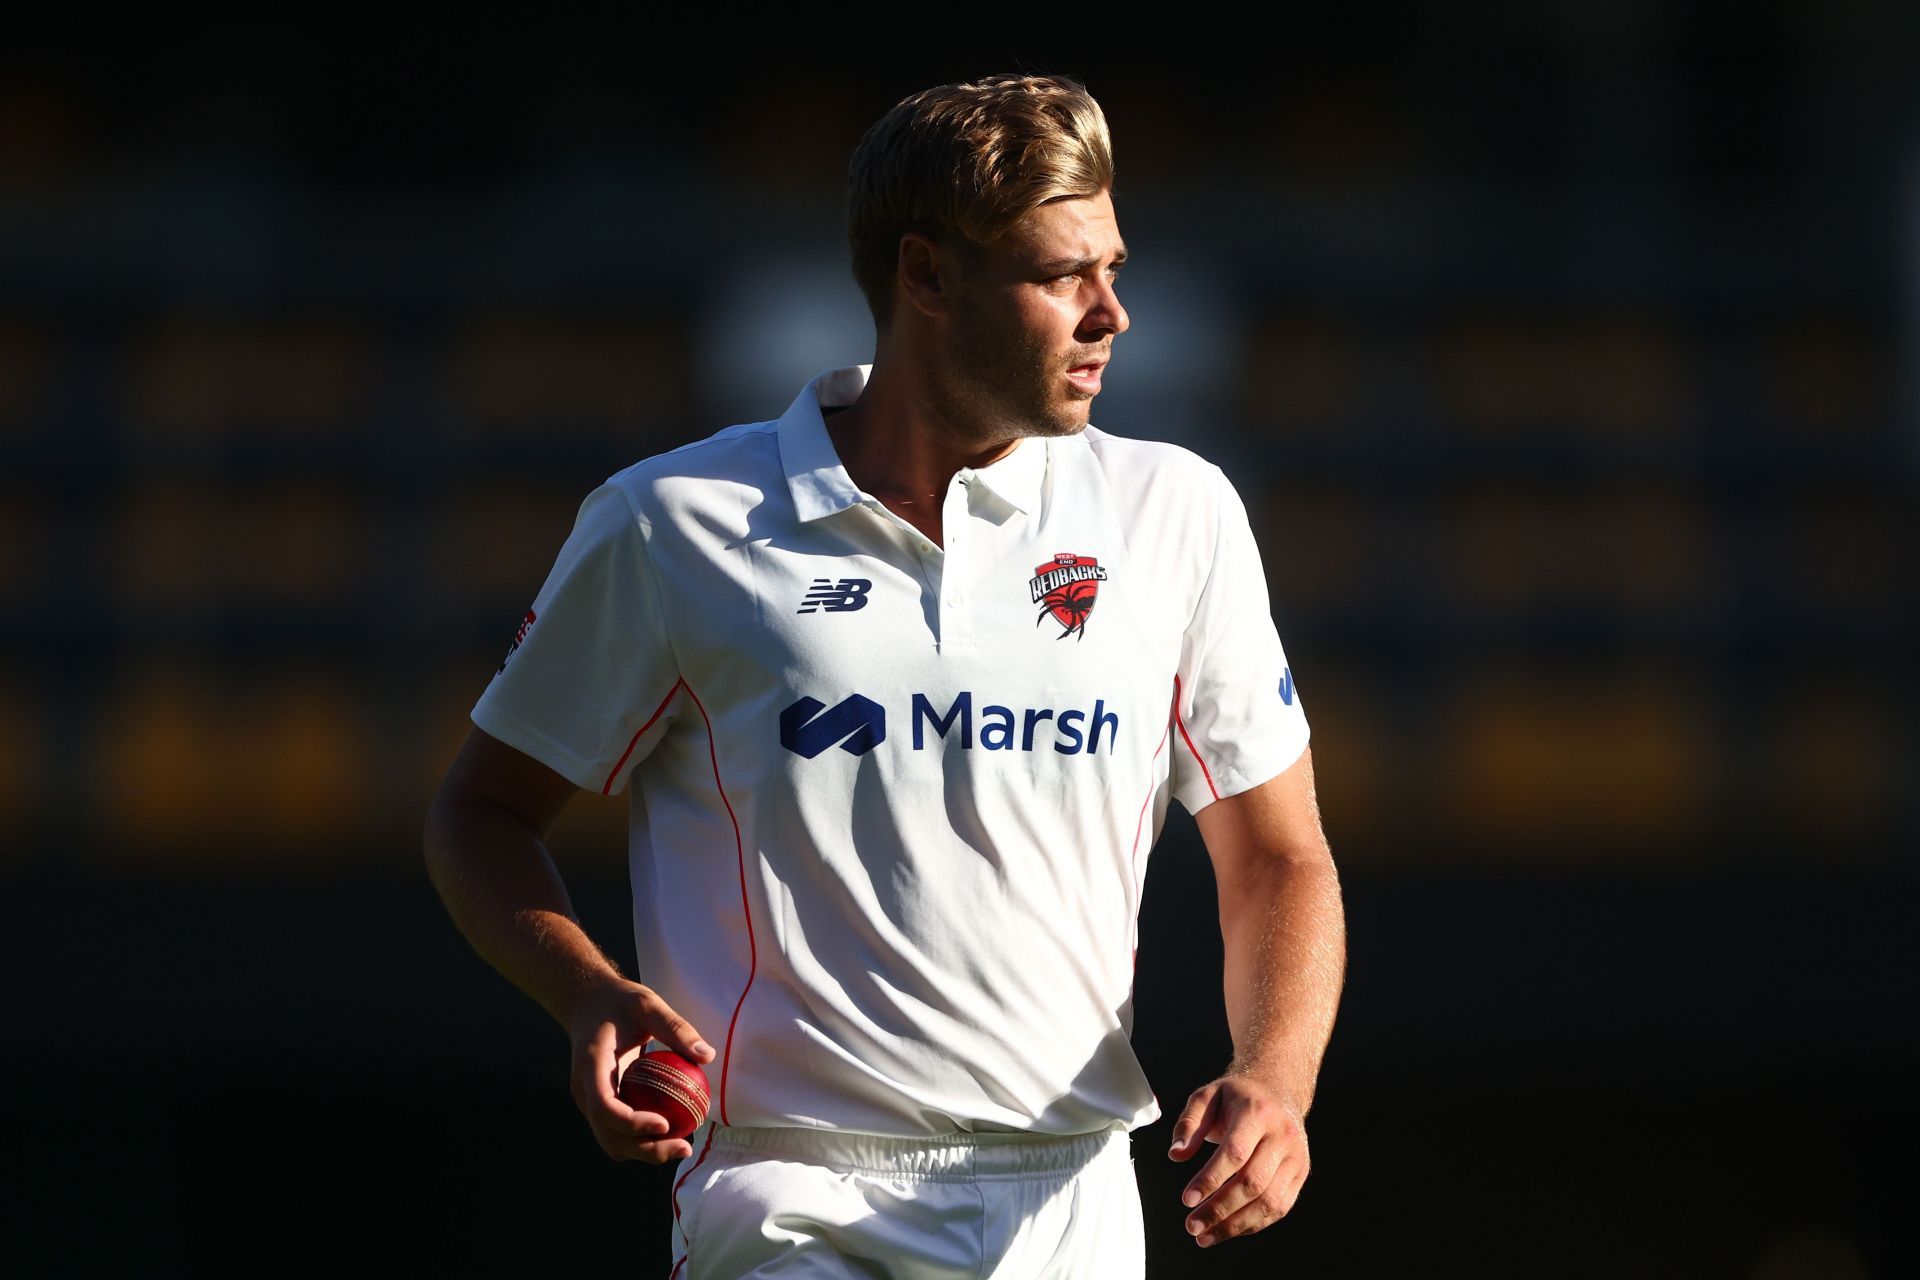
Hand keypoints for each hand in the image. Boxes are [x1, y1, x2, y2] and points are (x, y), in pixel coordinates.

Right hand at [566, 977, 716, 1162]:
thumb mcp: (646, 1004)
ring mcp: (591, 1101)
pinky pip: (619, 1131)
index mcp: (590, 1066)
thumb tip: (707, 1056)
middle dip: (645, 1150)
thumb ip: (675, 1027)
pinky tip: (673, 1132)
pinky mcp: (601, 1104)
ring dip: (645, 1151)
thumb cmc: (618, 1001)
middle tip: (685, 1147)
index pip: (604, 1106)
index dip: (632, 1123)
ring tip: (683, 1145)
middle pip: (608, 1135)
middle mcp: (585, 1090)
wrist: (587, 1002)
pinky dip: (643, 1139)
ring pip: (613, 1141)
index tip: (665, 1124)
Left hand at [1166, 1071, 1310, 1246]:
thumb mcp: (1207, 1096)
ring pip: (1269, 1201)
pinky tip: (1227, 1229)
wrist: (1278, 1090)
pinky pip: (1279, 1207)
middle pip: (1252, 1182)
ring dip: (1235, 1225)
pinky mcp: (1300, 1174)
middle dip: (1219, 1209)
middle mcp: (1282, 1135)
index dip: (1210, 1179)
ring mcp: (1296, 1157)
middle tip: (1192, 1225)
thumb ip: (1189, 1123)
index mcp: (1257, 1112)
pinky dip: (1252, 1224)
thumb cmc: (1237, 1096)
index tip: (1187, 1199)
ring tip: (1205, 1236)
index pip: (1235, 1152)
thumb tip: (1176, 1154)